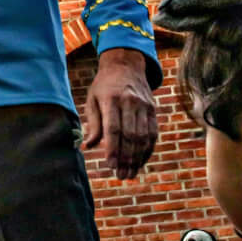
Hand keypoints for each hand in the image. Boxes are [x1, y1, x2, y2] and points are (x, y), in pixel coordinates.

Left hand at [83, 47, 159, 178]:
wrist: (126, 64)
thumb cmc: (104, 85)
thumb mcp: (92, 99)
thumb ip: (93, 123)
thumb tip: (89, 146)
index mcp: (112, 99)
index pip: (113, 129)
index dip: (113, 149)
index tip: (110, 166)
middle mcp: (130, 102)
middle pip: (130, 136)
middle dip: (126, 158)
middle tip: (122, 176)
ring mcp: (144, 105)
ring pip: (143, 137)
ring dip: (138, 158)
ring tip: (131, 173)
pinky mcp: (152, 109)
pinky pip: (153, 133)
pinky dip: (148, 149)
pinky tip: (141, 161)